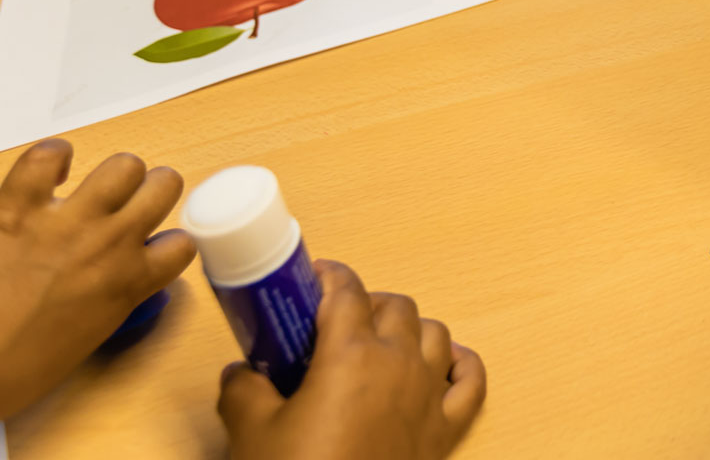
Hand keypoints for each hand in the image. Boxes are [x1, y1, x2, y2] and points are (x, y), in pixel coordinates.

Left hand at [0, 142, 194, 448]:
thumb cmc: (2, 375)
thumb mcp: (80, 345)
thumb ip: (107, 304)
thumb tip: (110, 286)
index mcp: (126, 287)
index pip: (182, 244)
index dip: (167, 240)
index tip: (152, 243)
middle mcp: (107, 246)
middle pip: (165, 185)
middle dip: (152, 189)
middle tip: (129, 203)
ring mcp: (63, 223)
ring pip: (123, 165)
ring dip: (112, 173)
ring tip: (90, 187)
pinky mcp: (15, 209)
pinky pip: (45, 157)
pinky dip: (50, 157)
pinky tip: (47, 171)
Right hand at [220, 260, 485, 459]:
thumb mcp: (251, 432)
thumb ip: (243, 391)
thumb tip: (239, 373)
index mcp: (352, 354)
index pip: (347, 292)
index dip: (329, 277)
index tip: (311, 280)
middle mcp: (399, 364)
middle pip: (396, 307)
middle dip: (367, 304)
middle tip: (335, 323)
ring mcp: (427, 397)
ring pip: (436, 333)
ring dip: (411, 329)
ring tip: (380, 343)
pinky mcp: (445, 431)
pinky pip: (471, 382)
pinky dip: (461, 366)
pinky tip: (443, 364)